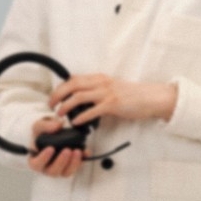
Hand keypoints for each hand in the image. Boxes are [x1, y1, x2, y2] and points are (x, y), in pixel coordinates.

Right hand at [28, 114, 83, 177]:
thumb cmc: (42, 134)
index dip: (43, 159)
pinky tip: (86, 152)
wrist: (53, 135)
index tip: (50, 148)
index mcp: (35, 160)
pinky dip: (82, 160)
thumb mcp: (39, 126)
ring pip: (65, 173)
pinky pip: (76, 168)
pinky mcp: (70, 167)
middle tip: (67, 150)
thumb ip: (45, 126)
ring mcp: (59, 169)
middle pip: (52, 171)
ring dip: (73, 163)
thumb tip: (57, 126)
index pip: (36, 164)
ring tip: (78, 151)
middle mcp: (46, 168)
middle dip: (61, 162)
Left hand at [47, 74, 176, 126]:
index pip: (73, 79)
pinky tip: (75, 122)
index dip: (60, 87)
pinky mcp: (112, 104)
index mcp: (98, 78)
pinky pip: (92, 110)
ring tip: (59, 114)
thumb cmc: (131, 96)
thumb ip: (95, 92)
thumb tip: (80, 102)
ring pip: (78, 96)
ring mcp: (106, 93)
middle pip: (72, 85)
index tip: (54, 97)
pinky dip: (81, 116)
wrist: (150, 97)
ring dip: (65, 106)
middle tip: (50, 105)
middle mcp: (100, 83)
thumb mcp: (110, 88)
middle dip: (57, 95)